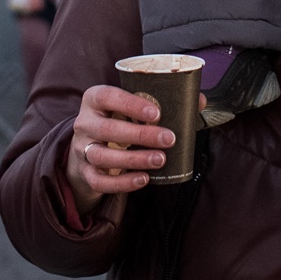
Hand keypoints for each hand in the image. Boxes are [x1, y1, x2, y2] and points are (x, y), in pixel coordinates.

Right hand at [63, 84, 173, 214]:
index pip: (107, 96)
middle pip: (107, 129)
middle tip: (168, 138)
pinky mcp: (85, 172)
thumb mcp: (133, 107)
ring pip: (102, 156)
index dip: (131, 104)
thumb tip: (199, 101)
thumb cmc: (119, 119)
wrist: (90, 145)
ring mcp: (81, 149)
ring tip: (160, 160)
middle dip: (140, 135)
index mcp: (95, 99)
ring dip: (134, 159)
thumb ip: (164, 102)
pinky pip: (100, 181)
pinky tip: (144, 179)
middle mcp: (84, 123)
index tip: (157, 112)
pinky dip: (122, 183)